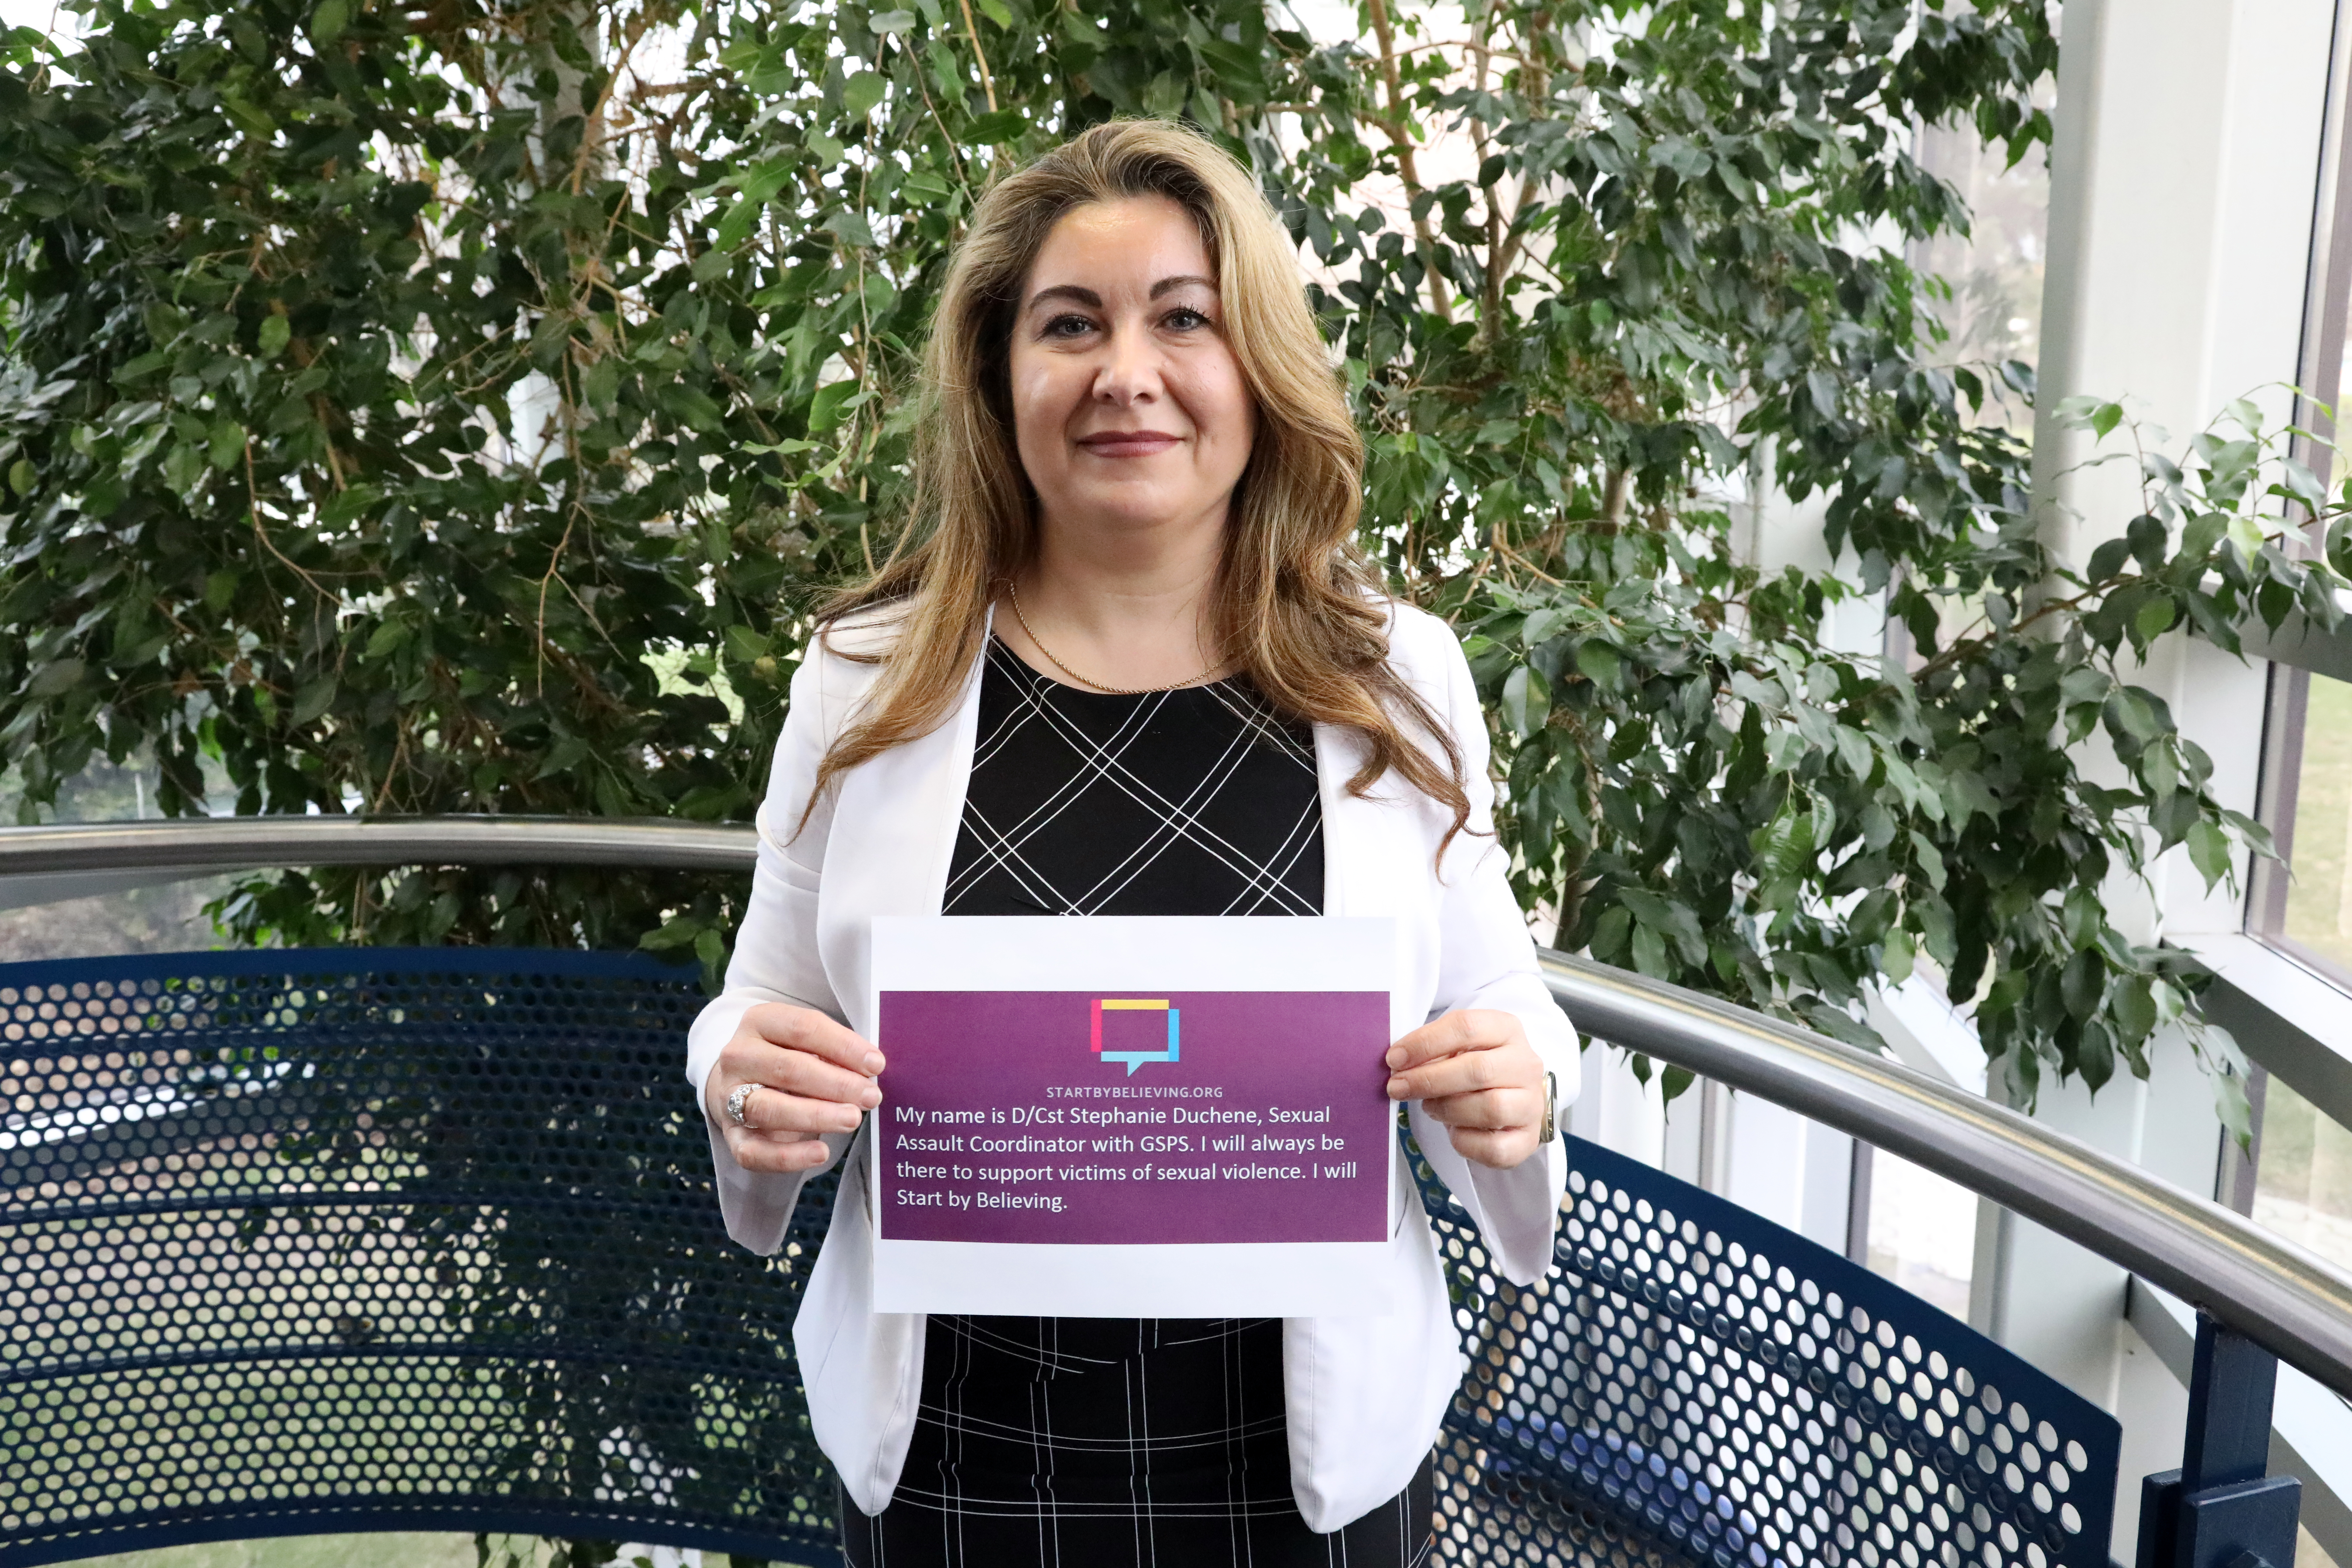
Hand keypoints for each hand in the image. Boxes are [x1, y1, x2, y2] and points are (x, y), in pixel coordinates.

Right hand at [704, 1002, 884, 1174]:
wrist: (738, 1082)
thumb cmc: (786, 1057)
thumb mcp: (806, 1042)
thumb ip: (834, 1051)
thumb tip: (871, 1067)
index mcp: (760, 1021)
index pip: (803, 1028)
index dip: (843, 1046)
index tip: (876, 1064)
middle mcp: (738, 1056)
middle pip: (788, 1068)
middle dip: (836, 1084)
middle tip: (870, 1096)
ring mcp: (728, 1096)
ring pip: (769, 1108)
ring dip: (816, 1115)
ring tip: (852, 1119)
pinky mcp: (731, 1134)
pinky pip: (753, 1152)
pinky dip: (788, 1156)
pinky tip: (820, 1152)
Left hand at [1385, 1009, 1548, 1169]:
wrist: (1511, 1101)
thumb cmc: (1474, 1070)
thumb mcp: (1456, 1049)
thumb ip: (1432, 1051)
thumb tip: (1399, 1064)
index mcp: (1507, 1030)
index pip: (1466, 1026)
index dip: (1424, 1043)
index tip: (1394, 1058)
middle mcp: (1526, 1065)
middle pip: (1478, 1069)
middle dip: (1428, 1079)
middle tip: (1397, 1087)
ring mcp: (1531, 1104)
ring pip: (1490, 1108)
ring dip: (1447, 1109)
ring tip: (1429, 1106)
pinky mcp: (1527, 1140)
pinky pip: (1493, 1147)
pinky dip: (1465, 1141)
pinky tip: (1453, 1131)